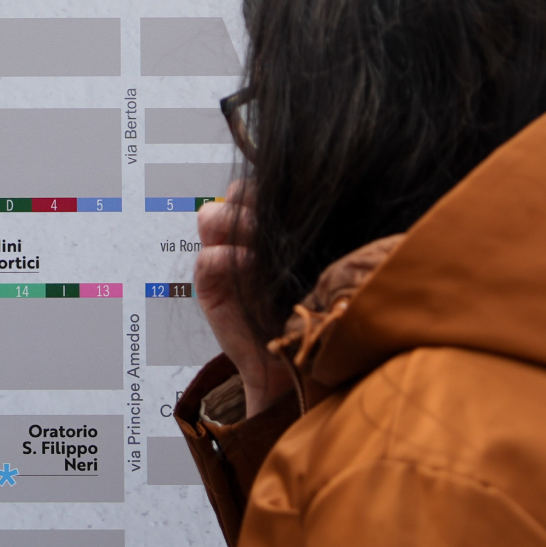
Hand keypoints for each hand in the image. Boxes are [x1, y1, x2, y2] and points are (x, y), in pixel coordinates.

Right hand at [197, 190, 296, 420]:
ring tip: (260, 238)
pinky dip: (227, 256)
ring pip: (211, 216)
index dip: (269, 183)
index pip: (256, 185)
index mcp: (264, 228)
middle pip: (233, 193)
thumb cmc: (311, 311)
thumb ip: (312, 237)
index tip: (295, 193)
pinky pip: (208, 258)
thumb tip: (337, 200)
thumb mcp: (316, 266)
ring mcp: (222, 261)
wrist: (293, 364)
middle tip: (271, 215)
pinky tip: (252, 264)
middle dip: (250, 197)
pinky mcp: (211, 288)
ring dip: (235, 221)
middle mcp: (240, 239)